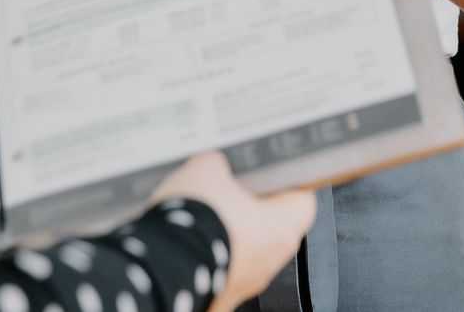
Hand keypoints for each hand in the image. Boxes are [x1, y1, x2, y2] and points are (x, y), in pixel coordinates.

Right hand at [150, 152, 314, 311]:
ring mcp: (243, 286)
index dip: (285, 183)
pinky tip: (183, 242)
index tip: (269, 174)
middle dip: (248, 211)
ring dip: (225, 238)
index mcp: (281, 229)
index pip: (302, 202)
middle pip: (270, 230)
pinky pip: (217, 272)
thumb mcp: (206, 169)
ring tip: (198, 218)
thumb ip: (220, 165)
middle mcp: (269, 263)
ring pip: (243, 255)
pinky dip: (204, 259)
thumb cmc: (193, 220)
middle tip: (226, 192)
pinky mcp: (217, 300)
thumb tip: (215, 168)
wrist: (161, 263)